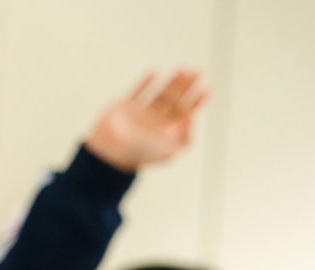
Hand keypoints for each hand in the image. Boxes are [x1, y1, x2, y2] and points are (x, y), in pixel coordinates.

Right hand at [85, 69, 208, 171]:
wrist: (107, 153)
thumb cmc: (137, 154)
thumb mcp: (166, 150)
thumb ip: (183, 138)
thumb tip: (194, 121)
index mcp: (165, 133)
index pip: (185, 115)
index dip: (197, 102)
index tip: (207, 89)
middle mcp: (154, 122)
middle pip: (175, 101)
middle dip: (187, 87)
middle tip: (197, 72)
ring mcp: (139, 114)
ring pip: (160, 94)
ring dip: (172, 82)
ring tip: (183, 69)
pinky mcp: (124, 107)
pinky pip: (137, 92)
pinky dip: (145, 83)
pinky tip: (154, 72)